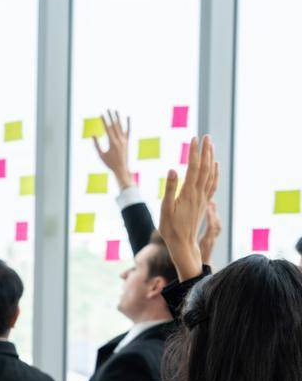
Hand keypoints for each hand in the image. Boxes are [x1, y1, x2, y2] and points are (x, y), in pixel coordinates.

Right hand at [91, 109, 132, 187]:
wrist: (122, 169)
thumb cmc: (109, 163)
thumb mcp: (101, 155)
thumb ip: (96, 145)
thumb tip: (93, 135)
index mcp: (112, 143)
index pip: (107, 129)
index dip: (104, 121)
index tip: (101, 114)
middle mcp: (120, 140)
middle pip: (114, 125)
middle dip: (110, 117)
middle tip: (108, 109)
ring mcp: (124, 140)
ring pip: (121, 126)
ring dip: (118, 118)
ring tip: (115, 110)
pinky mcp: (127, 142)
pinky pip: (128, 131)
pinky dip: (128, 124)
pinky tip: (128, 117)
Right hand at [159, 135, 219, 280]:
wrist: (183, 243)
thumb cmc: (170, 227)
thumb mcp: (165, 208)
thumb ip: (170, 188)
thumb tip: (173, 169)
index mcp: (188, 193)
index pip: (193, 167)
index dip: (194, 152)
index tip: (194, 138)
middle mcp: (198, 193)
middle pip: (205, 168)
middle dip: (205, 151)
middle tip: (206, 136)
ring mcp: (203, 198)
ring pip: (210, 174)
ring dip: (211, 159)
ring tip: (211, 146)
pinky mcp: (204, 202)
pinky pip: (212, 184)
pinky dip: (215, 172)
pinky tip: (215, 165)